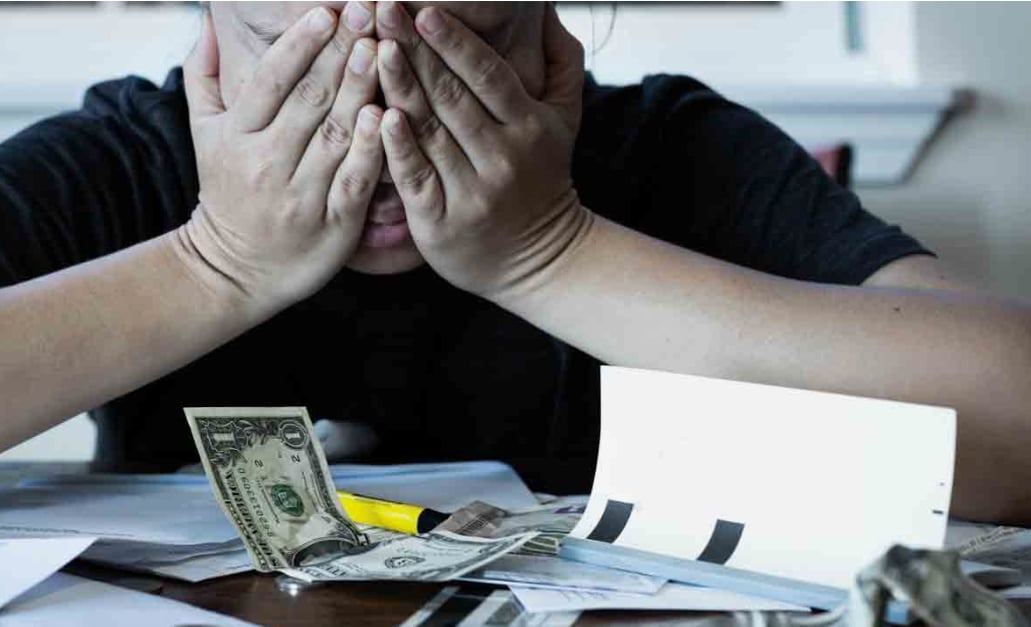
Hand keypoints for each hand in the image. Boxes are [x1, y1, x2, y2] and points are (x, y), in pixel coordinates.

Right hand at [181, 4, 382, 312]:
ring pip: (334, 134)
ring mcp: (300, 195)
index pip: (271, 80)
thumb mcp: (202, 134)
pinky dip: (368, 148)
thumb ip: (202, 75)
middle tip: (369, 11)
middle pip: (309, 100)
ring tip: (384, 49)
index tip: (329, 10)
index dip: (301, 43)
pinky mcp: (332, 225)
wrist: (235, 270)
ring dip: (360, 88)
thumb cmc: (227, 190)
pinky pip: (354, 181)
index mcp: (236, 136)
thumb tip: (208, 19)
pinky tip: (383, 115)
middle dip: (341, 52)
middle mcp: (266, 162)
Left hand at [374, 2, 591, 300]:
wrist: (538, 260)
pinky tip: (375, 115)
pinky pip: (414, 178)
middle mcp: (502, 157)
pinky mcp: (440, 222)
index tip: (425, 9)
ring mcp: (471, 191)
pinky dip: (395, 147)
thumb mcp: (566, 121)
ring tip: (370, 49)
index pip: (489, 76)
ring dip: (398, 87)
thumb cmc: (542, 179)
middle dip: (415, 50)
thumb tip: (545, 8)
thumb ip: (562, 63)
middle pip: (452, 97)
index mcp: (529, 126)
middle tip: (383, 9)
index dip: (456, 42)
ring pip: (429, 132)